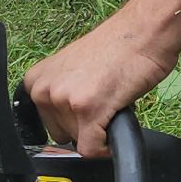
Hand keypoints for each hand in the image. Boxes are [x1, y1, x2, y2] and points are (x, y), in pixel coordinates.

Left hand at [22, 12, 177, 157]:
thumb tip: (60, 119)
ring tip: (112, 102)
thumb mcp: (72, 69)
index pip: (45, 121)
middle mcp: (44, 90)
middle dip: (83, 126)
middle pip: (60, 134)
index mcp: (36, 80)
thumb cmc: (117, 47)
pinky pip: (91, 149)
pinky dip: (105, 147)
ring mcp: (64, 101)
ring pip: (78, 141)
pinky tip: (116, 127)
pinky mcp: (88, 111)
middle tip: (103, 102)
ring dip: (98, 130)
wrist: (144, 32)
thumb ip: (60, 91)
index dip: (69, 120)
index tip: (83, 111)